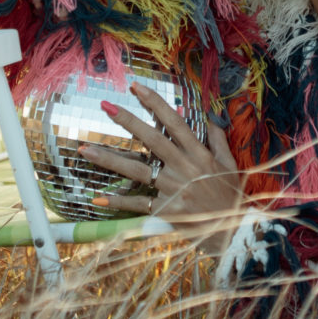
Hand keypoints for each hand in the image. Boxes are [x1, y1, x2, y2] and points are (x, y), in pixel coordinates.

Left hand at [83, 86, 252, 231]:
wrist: (232, 231)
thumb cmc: (230, 195)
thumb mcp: (229, 164)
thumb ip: (218, 139)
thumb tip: (210, 115)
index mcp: (200, 154)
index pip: (174, 122)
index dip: (155, 103)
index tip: (137, 87)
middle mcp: (184, 168)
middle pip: (152, 140)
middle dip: (128, 121)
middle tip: (105, 105)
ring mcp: (173, 189)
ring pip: (137, 170)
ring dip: (110, 159)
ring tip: (86, 149)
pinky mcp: (166, 209)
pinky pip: (138, 204)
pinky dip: (118, 202)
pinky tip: (97, 197)